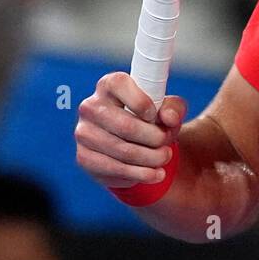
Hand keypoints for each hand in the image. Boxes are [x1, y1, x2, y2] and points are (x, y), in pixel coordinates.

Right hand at [75, 72, 185, 189]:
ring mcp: (84, 133)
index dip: (142, 102)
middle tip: (167, 145)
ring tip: (165, 158)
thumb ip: (173, 108)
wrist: (133, 143)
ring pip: (123, 151)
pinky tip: (155, 174)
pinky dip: (140, 174)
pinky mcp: (84, 157)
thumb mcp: (167, 109)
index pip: (120, 85)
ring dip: (150, 159)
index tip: (155, 116)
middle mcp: (91, 106)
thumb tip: (169, 118)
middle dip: (154, 139)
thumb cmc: (150, 119)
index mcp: (109, 85)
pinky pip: (114, 169)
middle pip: (126, 126)